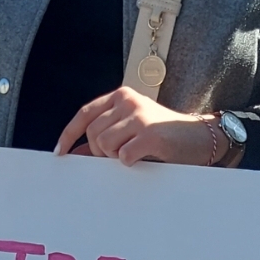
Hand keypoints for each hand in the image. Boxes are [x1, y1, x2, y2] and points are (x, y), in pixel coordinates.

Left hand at [54, 86, 218, 165]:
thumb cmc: (164, 137)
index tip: (60, 154)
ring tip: (133, 155)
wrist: (199, 137)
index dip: (69, 134)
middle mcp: (127, 101)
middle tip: (119, 157)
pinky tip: (143, 158)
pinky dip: (130, 162)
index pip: (85, 114)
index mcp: (120, 96)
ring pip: (105, 145)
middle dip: (100, 152)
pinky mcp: (150, 134)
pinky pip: (123, 156)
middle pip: (93, 134)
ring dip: (115, 158)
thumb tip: (77, 155)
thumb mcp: (131, 131)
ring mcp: (139, 116)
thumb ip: (106, 138)